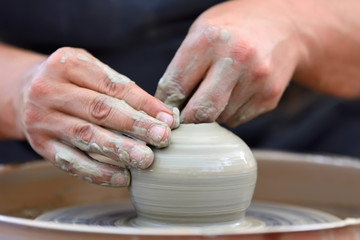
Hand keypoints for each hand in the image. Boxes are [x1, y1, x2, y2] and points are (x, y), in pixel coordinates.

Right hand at [16, 47, 178, 186]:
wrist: (24, 91)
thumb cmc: (69, 80)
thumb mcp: (89, 69)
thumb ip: (120, 87)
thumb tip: (161, 116)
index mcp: (67, 65)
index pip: (112, 85)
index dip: (143, 103)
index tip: (167, 119)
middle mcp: (49, 91)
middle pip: (99, 110)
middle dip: (134, 126)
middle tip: (162, 139)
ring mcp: (42, 120)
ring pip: (85, 137)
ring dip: (119, 150)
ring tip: (145, 160)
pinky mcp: (40, 145)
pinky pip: (71, 162)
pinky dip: (98, 172)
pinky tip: (122, 177)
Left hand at [155, 0, 303, 125]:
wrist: (283, 26)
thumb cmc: (232, 30)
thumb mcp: (201, 32)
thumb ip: (183, 67)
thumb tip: (167, 106)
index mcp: (209, 40)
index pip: (175, 86)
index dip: (166, 104)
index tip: (166, 110)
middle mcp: (235, 59)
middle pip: (200, 112)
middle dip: (188, 119)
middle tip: (184, 116)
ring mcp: (256, 79)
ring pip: (219, 118)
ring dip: (211, 113)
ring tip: (216, 92)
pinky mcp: (269, 96)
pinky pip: (237, 119)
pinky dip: (229, 113)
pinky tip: (234, 93)